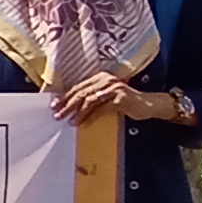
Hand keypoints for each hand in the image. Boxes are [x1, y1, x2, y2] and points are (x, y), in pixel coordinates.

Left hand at [53, 73, 178, 124]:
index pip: (78, 87)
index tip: (54, 106)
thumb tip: (70, 108)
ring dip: (77, 112)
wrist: (148, 104)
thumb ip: (91, 99)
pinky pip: (101, 108)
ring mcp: (113, 88)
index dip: (65, 96)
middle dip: (67, 104)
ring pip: (89, 100)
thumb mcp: (106, 98)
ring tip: (69, 121)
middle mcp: (106, 79)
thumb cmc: (125, 103)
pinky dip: (91, 117)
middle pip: (81, 92)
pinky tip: (84, 124)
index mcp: (100, 78)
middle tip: (57, 114)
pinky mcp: (120, 98)